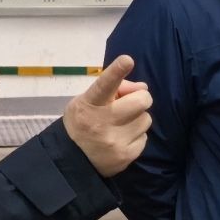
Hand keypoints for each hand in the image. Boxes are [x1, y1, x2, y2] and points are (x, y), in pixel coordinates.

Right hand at [64, 55, 152, 177]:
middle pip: (141, 101)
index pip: (104, 85)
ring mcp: (115, 141)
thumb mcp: (88, 99)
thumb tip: (143, 87)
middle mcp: (101, 122)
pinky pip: (144, 137)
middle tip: (132, 103)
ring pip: (146, 119)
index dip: (116, 71)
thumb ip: (114, 88)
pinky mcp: (126, 156)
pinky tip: (122, 139)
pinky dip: (136, 136)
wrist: (73, 159)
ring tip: (122, 125)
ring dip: (138, 119)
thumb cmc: (84, 121)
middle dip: (141, 98)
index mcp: (89, 103)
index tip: (127, 60)